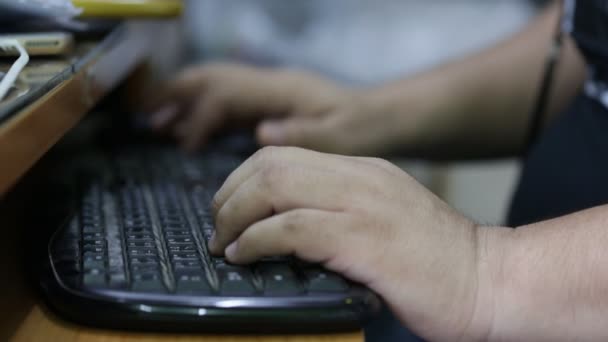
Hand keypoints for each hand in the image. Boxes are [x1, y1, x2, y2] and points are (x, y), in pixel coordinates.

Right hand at [147, 63, 406, 154]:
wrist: (380, 118)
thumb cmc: (362, 130)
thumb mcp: (341, 137)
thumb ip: (304, 133)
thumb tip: (261, 132)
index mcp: (284, 91)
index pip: (228, 93)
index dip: (201, 115)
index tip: (182, 144)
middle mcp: (271, 85)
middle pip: (215, 77)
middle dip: (178, 93)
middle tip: (146, 114)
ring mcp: (269, 91)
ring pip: (217, 85)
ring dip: (185, 99)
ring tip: (155, 121)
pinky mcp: (270, 103)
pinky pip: (227, 101)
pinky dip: (202, 111)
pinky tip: (189, 129)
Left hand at [208, 146, 488, 340]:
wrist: (492, 280)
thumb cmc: (438, 261)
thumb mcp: (386, 218)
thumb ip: (342, 210)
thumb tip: (286, 224)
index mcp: (363, 170)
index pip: (285, 155)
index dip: (243, 178)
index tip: (230, 208)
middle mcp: (359, 177)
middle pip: (270, 164)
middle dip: (229, 194)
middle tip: (219, 227)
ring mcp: (362, 204)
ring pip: (273, 187)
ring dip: (235, 216)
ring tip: (225, 243)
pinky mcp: (363, 238)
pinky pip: (289, 228)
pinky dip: (256, 240)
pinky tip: (245, 256)